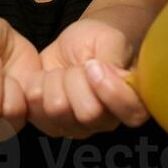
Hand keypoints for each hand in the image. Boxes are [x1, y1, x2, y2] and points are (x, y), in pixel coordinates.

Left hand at [27, 18, 149, 138]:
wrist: (73, 43)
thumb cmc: (98, 41)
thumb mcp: (110, 39)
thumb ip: (114, 58)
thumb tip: (109, 75)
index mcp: (132, 103)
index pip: (131, 112)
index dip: (110, 89)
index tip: (94, 64)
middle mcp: (107, 122)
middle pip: (88, 113)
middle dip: (77, 78)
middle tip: (78, 65)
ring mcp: (77, 128)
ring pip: (58, 110)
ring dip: (56, 80)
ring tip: (63, 71)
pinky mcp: (50, 125)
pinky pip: (35, 110)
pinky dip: (38, 85)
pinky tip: (48, 78)